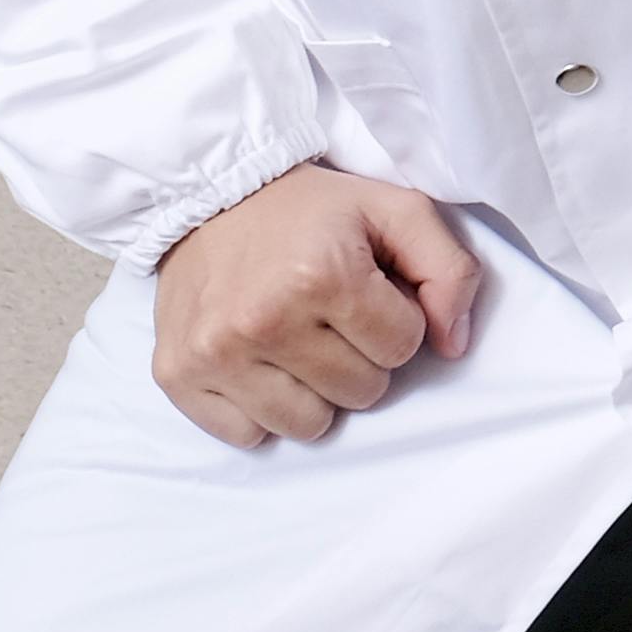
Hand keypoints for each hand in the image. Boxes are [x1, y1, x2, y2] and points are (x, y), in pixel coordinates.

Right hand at [150, 162, 479, 445]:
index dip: (396, 321)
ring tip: (299, 342)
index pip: (403, 347)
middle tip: (332, 317)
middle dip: (361, 357)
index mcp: (324, 276)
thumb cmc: (312, 210)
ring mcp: (215, 354)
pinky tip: (260, 363)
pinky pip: (246, 435)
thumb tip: (455, 346)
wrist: (211, 196)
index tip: (369, 294)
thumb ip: (448, 270)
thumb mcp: (396, 210)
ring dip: (315, 391)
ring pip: (307, 426)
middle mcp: (264, 320)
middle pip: (359, 392)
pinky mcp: (176, 375)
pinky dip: (262, 408)